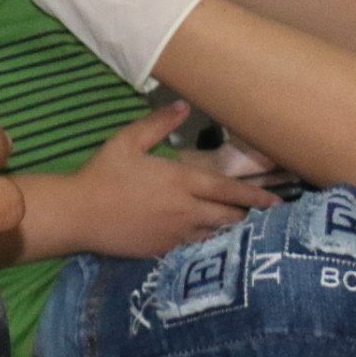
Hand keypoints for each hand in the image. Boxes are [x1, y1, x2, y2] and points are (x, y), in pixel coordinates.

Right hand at [59, 103, 280, 258]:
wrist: (79, 214)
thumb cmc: (103, 174)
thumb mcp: (127, 141)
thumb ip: (158, 123)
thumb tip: (183, 106)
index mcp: (180, 181)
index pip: (227, 190)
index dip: (254, 196)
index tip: (275, 201)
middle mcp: (185, 210)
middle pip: (229, 216)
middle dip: (250, 216)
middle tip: (269, 218)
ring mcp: (175, 234)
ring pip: (216, 235)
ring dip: (234, 232)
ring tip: (252, 232)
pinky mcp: (163, 250)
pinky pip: (196, 249)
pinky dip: (211, 246)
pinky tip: (217, 246)